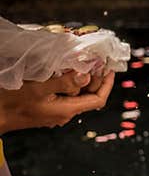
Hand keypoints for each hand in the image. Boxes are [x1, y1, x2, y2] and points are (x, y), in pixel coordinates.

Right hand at [0, 71, 114, 133]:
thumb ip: (64, 82)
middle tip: (97, 61)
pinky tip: (64, 72)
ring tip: (82, 63)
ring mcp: (55, 112)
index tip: (109, 69)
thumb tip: (86, 76)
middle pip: (88, 96)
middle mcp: (64, 113)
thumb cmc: (11, 102)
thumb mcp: (38, 88)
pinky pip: (64, 95)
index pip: (97, 99)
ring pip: (76, 95)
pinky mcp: (46, 108)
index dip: (107, 84)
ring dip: (81, 79)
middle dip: (95, 79)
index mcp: (67, 110)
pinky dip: (68, 83)